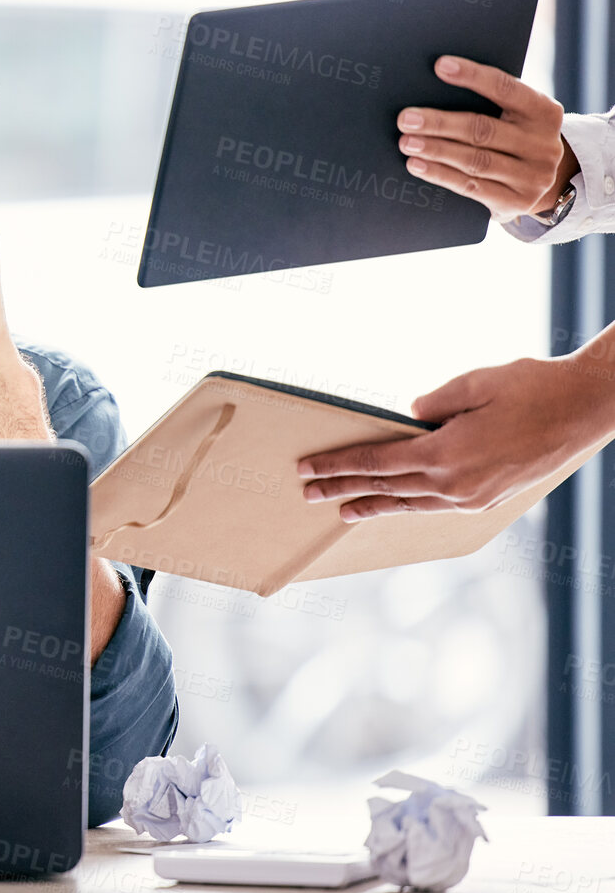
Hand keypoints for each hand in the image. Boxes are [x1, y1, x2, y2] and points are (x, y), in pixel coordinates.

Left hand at [297, 352, 614, 521]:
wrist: (586, 409)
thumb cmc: (532, 387)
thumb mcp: (473, 383)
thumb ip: (432, 403)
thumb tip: (406, 418)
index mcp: (445, 454)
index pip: (376, 464)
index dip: (338, 466)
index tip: (307, 468)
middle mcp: (455, 484)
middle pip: (385, 489)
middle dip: (342, 489)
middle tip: (307, 493)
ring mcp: (473, 497)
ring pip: (410, 504)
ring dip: (373, 505)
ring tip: (342, 509)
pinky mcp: (488, 500)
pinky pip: (436, 506)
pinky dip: (408, 505)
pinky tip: (395, 504)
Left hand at [397, 55, 573, 223]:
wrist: (544, 187)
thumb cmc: (513, 140)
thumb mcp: (514, 119)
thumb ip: (489, 105)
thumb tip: (433, 87)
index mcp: (544, 112)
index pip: (506, 88)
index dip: (473, 76)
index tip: (440, 66)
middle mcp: (543, 144)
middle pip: (483, 129)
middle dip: (440, 123)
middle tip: (406, 118)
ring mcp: (532, 176)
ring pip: (475, 160)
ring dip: (436, 150)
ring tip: (405, 142)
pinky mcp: (516, 202)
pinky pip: (470, 187)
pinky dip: (439, 174)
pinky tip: (416, 165)